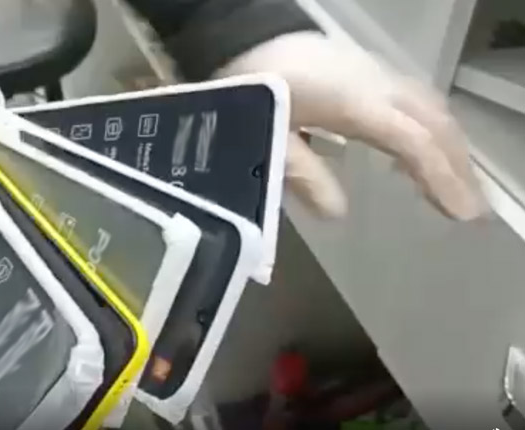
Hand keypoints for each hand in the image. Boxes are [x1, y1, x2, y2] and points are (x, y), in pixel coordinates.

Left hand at [219, 31, 485, 219]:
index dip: (439, 177)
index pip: (411, 142)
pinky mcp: (370, 72)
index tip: (461, 214)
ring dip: (448, 147)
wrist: (249, 38)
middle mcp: (377, 86)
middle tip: (470, 211)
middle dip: (456, 167)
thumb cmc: (256, 89)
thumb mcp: (269, 135)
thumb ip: (302, 174)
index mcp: (353, 104)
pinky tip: (418, 154)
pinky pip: (416, 100)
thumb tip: (338, 213)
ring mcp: (377, 74)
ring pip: (430, 109)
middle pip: (433, 124)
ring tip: (455, 189)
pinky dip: (431, 128)